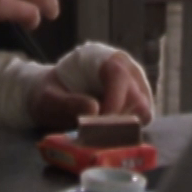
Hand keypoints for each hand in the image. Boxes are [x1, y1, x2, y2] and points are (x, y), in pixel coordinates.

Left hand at [29, 53, 154, 131]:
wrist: (53, 95)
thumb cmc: (50, 93)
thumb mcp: (49, 98)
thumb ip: (67, 103)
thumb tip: (94, 109)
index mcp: (105, 59)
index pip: (119, 76)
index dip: (113, 102)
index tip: (99, 123)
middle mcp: (127, 70)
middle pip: (136, 97)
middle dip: (117, 120)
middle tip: (95, 133)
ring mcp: (136, 87)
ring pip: (143, 112)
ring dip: (122, 127)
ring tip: (98, 132)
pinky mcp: (138, 103)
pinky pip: (141, 120)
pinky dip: (125, 131)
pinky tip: (106, 133)